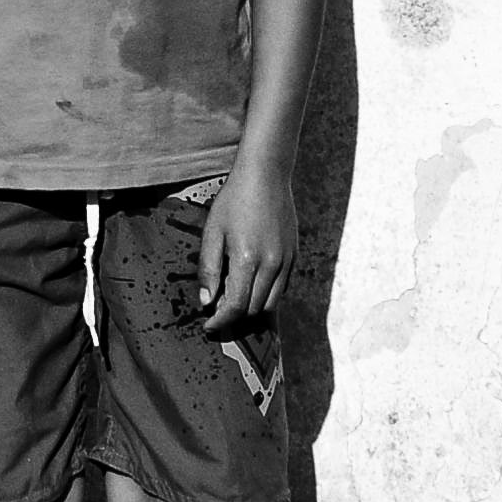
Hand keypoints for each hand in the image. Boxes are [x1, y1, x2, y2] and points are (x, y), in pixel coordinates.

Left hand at [198, 164, 291, 335]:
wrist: (266, 175)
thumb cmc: (234, 201)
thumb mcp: (212, 232)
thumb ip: (209, 269)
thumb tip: (207, 302)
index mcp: (248, 259)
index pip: (236, 306)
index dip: (220, 321)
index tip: (208, 325)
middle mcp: (272, 264)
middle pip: (255, 310)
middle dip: (235, 317)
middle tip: (216, 312)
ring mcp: (287, 261)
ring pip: (271, 304)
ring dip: (252, 309)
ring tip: (233, 300)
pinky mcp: (295, 256)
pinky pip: (282, 289)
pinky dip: (266, 296)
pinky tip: (251, 285)